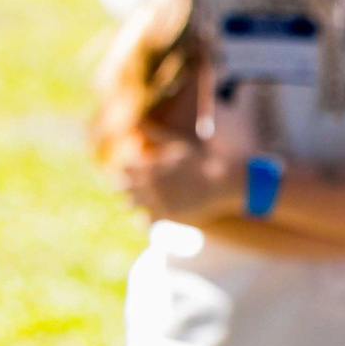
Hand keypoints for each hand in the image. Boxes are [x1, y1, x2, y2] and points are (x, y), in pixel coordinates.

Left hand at [117, 130, 241, 225]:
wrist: (221, 182)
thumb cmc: (200, 161)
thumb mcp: (178, 143)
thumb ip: (156, 135)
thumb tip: (139, 124)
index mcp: (151, 165)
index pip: (124, 167)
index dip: (124, 170)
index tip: (128, 172)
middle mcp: (151, 182)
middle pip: (123, 186)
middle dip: (123, 187)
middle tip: (126, 189)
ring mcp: (158, 199)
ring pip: (130, 204)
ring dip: (130, 203)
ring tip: (131, 204)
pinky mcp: (167, 215)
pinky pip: (145, 221)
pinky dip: (142, 220)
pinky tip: (143, 219)